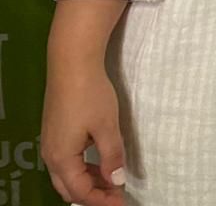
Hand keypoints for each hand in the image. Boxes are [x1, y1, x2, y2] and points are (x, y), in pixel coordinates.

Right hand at [42, 62, 125, 205]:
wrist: (71, 65)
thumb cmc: (91, 95)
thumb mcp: (107, 127)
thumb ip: (112, 156)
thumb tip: (117, 181)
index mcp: (62, 158)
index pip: (80, 191)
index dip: (102, 200)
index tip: (122, 202)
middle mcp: (51, 155)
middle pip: (69, 188)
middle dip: (93, 195)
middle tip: (117, 196)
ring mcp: (50, 143)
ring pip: (67, 175)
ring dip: (89, 181)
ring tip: (113, 181)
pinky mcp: (55, 133)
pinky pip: (67, 161)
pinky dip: (83, 168)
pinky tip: (101, 162)